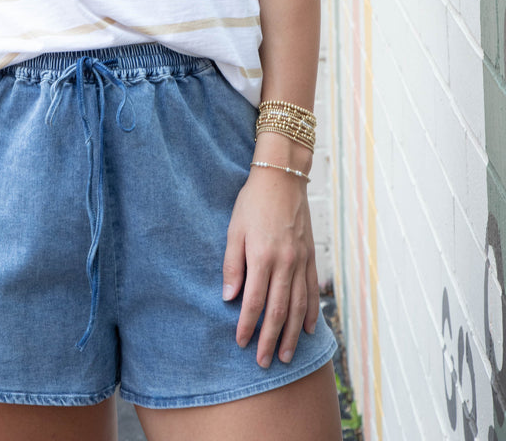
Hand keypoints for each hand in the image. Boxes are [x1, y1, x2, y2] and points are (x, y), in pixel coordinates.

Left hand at [222, 164, 319, 366]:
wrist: (282, 178)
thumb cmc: (252, 202)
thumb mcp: (234, 229)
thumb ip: (232, 265)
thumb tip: (229, 298)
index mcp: (262, 256)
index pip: (254, 301)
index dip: (247, 325)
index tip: (240, 342)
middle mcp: (285, 263)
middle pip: (279, 311)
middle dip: (271, 340)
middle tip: (264, 362)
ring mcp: (301, 261)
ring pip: (298, 306)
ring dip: (293, 334)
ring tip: (287, 356)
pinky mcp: (311, 256)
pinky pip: (312, 291)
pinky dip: (311, 312)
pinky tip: (309, 329)